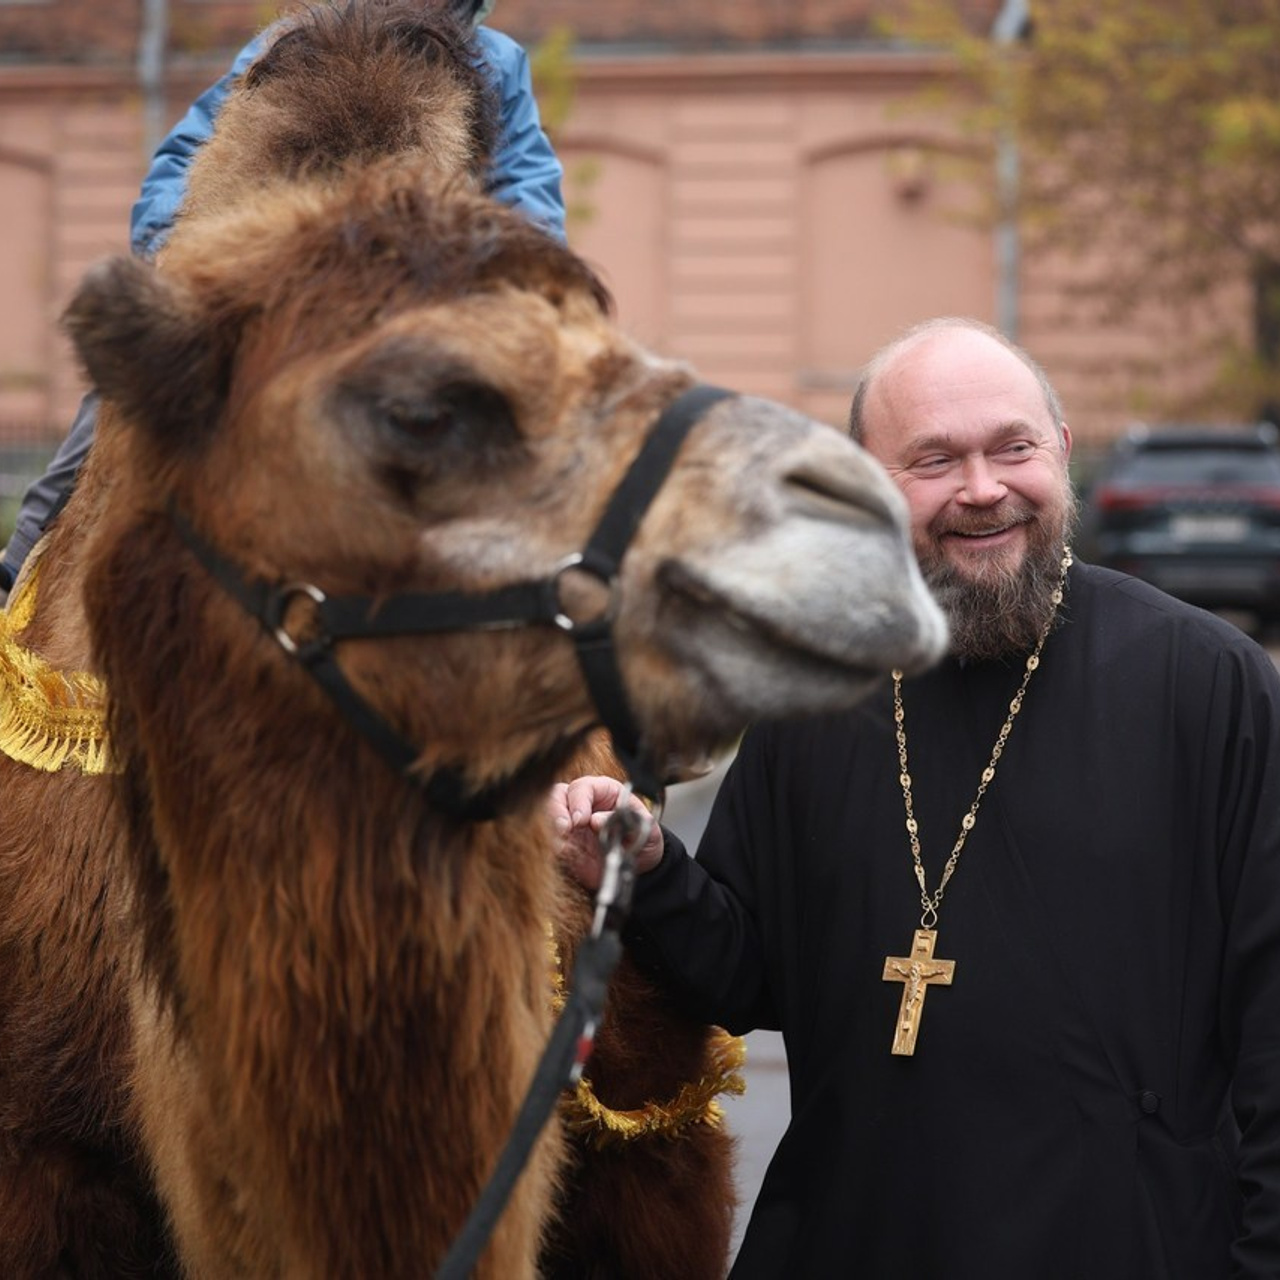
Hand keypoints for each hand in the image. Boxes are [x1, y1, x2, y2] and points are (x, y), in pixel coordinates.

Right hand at [548, 775, 664, 890]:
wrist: (642, 865)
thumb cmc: (644, 838)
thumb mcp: (645, 827)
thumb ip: (625, 820)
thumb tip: (596, 820)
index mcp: (603, 791)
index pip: (583, 787)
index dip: (579, 801)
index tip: (581, 819)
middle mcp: (582, 804)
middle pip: (557, 796)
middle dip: (556, 811)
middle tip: (564, 829)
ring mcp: (570, 824)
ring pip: (546, 817)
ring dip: (550, 830)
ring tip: (562, 846)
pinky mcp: (564, 845)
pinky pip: (549, 843)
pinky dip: (552, 849)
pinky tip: (564, 856)